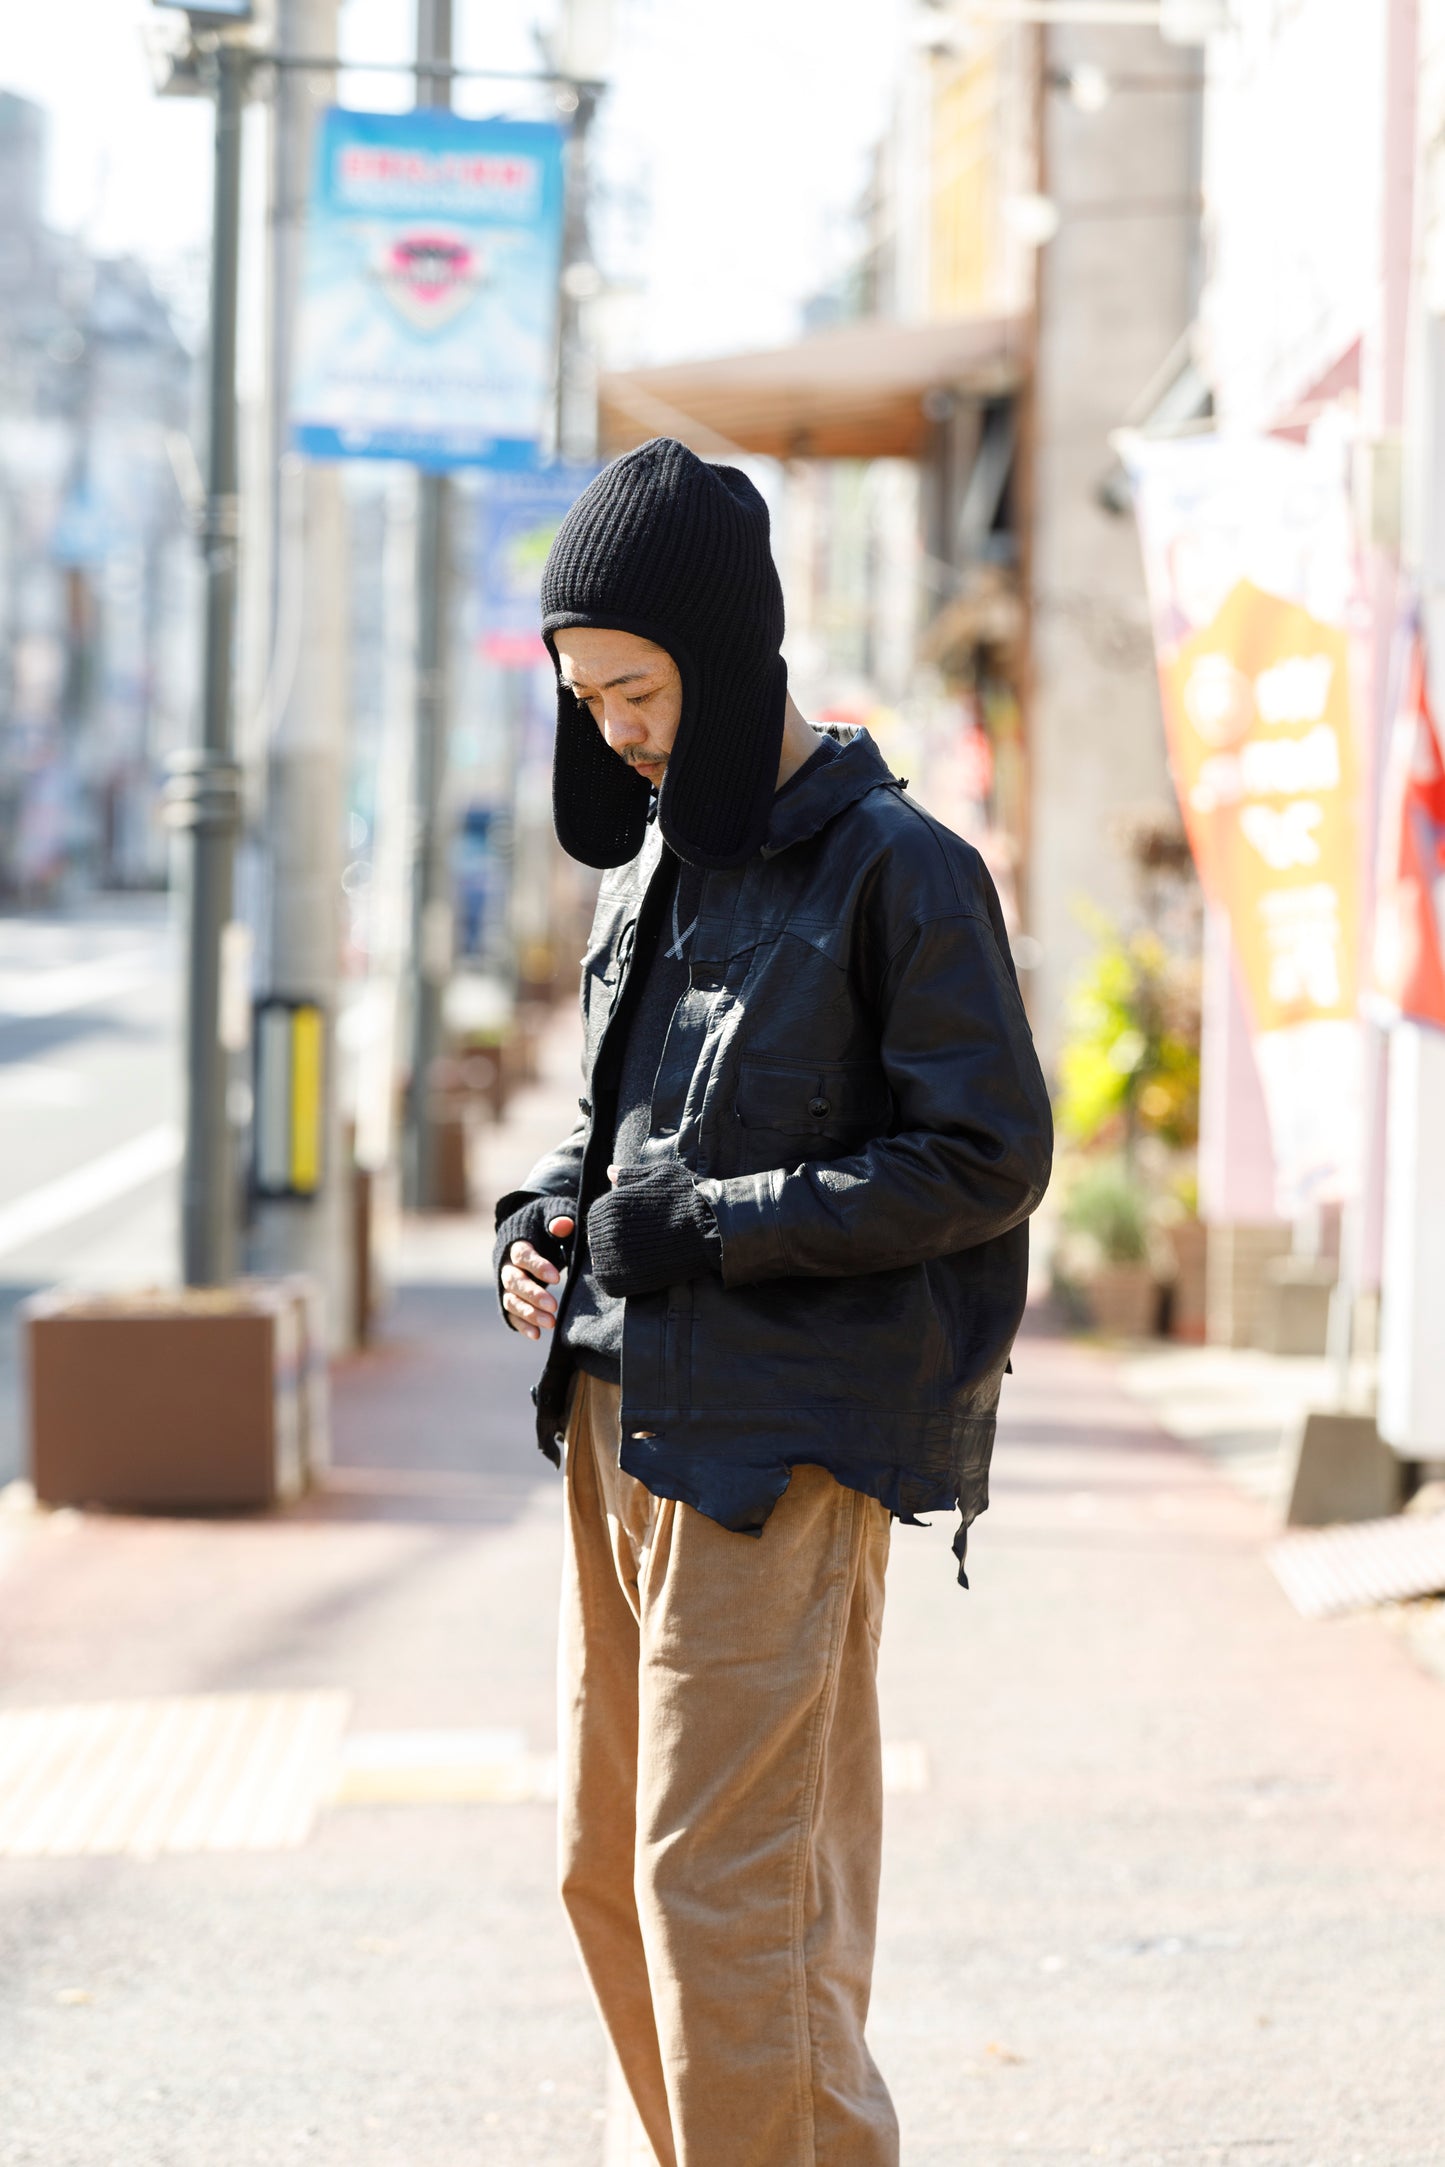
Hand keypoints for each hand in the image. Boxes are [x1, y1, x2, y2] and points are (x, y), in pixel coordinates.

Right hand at [500, 1214, 575, 1339]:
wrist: (526, 1233)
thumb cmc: (544, 1225)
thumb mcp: (552, 1216)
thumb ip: (558, 1220)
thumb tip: (563, 1225)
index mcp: (517, 1243)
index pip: (522, 1255)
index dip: (537, 1266)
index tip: (557, 1278)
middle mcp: (507, 1266)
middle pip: (514, 1281)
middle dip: (533, 1294)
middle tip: (553, 1306)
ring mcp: (506, 1284)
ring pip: (511, 1300)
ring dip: (528, 1313)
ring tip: (551, 1323)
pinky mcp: (509, 1298)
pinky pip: (511, 1314)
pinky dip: (522, 1325)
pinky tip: (537, 1334)